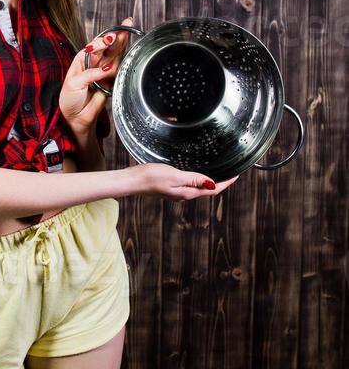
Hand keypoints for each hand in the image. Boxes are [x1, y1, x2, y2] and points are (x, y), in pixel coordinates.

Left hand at [58, 17, 134, 133]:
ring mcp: (104, 72)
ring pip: (116, 54)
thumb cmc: (70, 98)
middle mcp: (94, 63)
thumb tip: (107, 69)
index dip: (102, 40)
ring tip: (127, 33)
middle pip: (108, 47)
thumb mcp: (74, 83)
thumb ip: (91, 74)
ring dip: (122, 43)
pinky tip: (127, 51)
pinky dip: (124, 60)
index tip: (109, 37)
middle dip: (116, 36)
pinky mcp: (112, 82)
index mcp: (82, 60)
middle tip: (125, 26)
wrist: (75, 117)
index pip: (94, 46)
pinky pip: (120, 69)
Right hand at [123, 164, 239, 200]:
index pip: (212, 189)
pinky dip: (198, 179)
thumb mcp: (175, 176)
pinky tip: (196, 174)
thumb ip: (193, 179)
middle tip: (231, 174)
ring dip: (209, 181)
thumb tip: (212, 183)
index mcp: (188, 193)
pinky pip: (189, 184)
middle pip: (207, 190)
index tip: (236, 176)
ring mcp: (177, 191)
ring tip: (218, 174)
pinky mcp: (170, 187)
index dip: (226, 183)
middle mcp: (184, 194)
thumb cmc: (151, 178)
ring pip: (198, 187)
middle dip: (220, 183)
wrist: (133, 181)